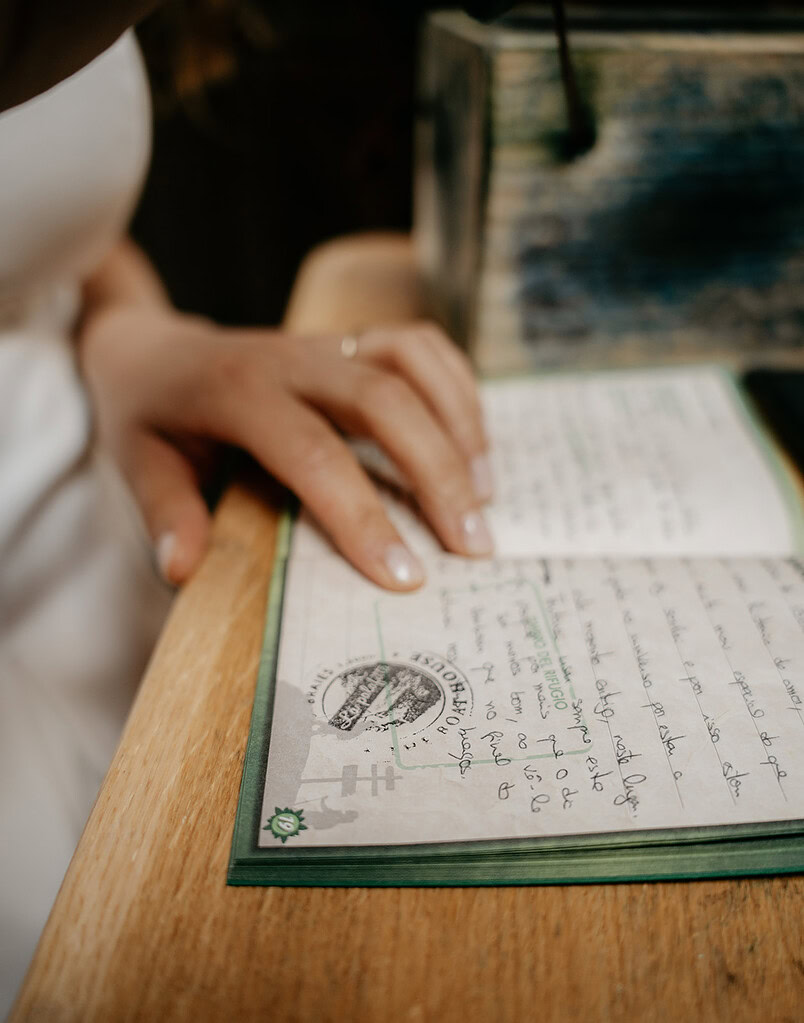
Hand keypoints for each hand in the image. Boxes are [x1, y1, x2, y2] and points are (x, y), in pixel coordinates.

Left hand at [78, 304, 492, 589]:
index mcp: (237, 392)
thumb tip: (183, 571)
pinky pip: (419, 343)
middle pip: (384, 400)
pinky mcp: (349, 339)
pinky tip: (473, 441)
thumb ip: (165, 512)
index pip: (314, 454)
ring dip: (459, 425)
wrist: (153, 350)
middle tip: (473, 546)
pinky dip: (456, 386)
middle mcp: (291, 357)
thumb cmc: (148, 415)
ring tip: (487, 496)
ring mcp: (325, 342)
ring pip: (412, 361)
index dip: (363, 516)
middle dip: (438, 474)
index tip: (406, 577)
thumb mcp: (136, 462)